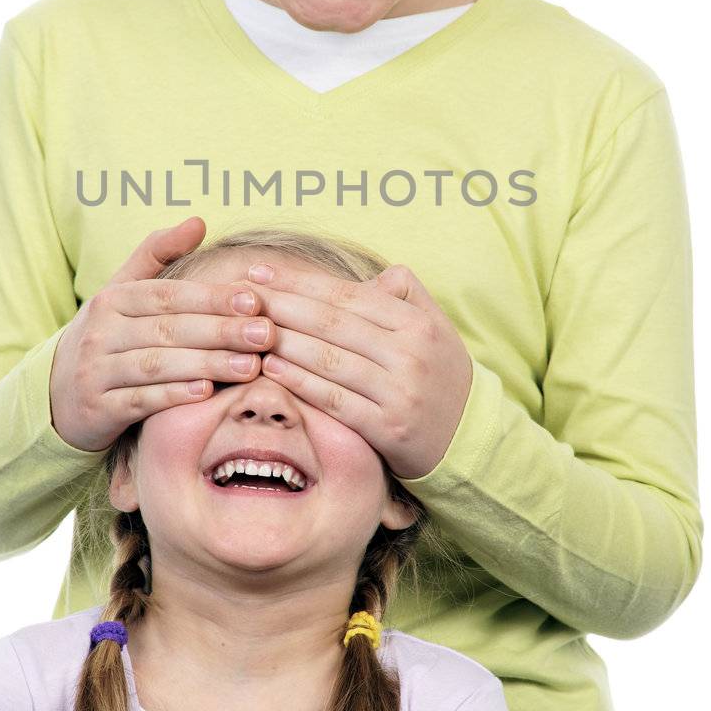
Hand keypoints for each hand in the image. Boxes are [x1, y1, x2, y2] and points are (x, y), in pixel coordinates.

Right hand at [48, 216, 269, 452]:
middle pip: (169, 329)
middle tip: (266, 334)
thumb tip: (199, 221)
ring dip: (206, 364)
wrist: (56, 393)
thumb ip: (158, 254)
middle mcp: (102, 332)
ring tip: (250, 366)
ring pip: (157, 365)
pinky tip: (206, 393)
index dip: (213, 297)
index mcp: (114, 299)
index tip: (255, 300)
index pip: (169, 295)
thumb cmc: (108, 336)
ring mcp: (96, 371)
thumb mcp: (123, 291)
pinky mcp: (97, 408)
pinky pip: (139, 401)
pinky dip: (173, 397)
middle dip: (221, 331)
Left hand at [241, 259, 474, 481]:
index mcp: (416, 322)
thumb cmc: (440, 375)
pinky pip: (335, 401)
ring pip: (329, 360)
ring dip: (282, 342)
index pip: (346, 295)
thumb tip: (362, 278)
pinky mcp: (388, 429)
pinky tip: (271, 368)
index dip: (298, 282)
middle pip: (331, 324)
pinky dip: (300, 383)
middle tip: (240, 296)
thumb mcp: (433, 326)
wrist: (471, 439)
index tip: (258, 271)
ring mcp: (400, 392)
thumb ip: (401, 294)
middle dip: (280, 306)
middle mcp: (410, 353)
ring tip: (247, 329)